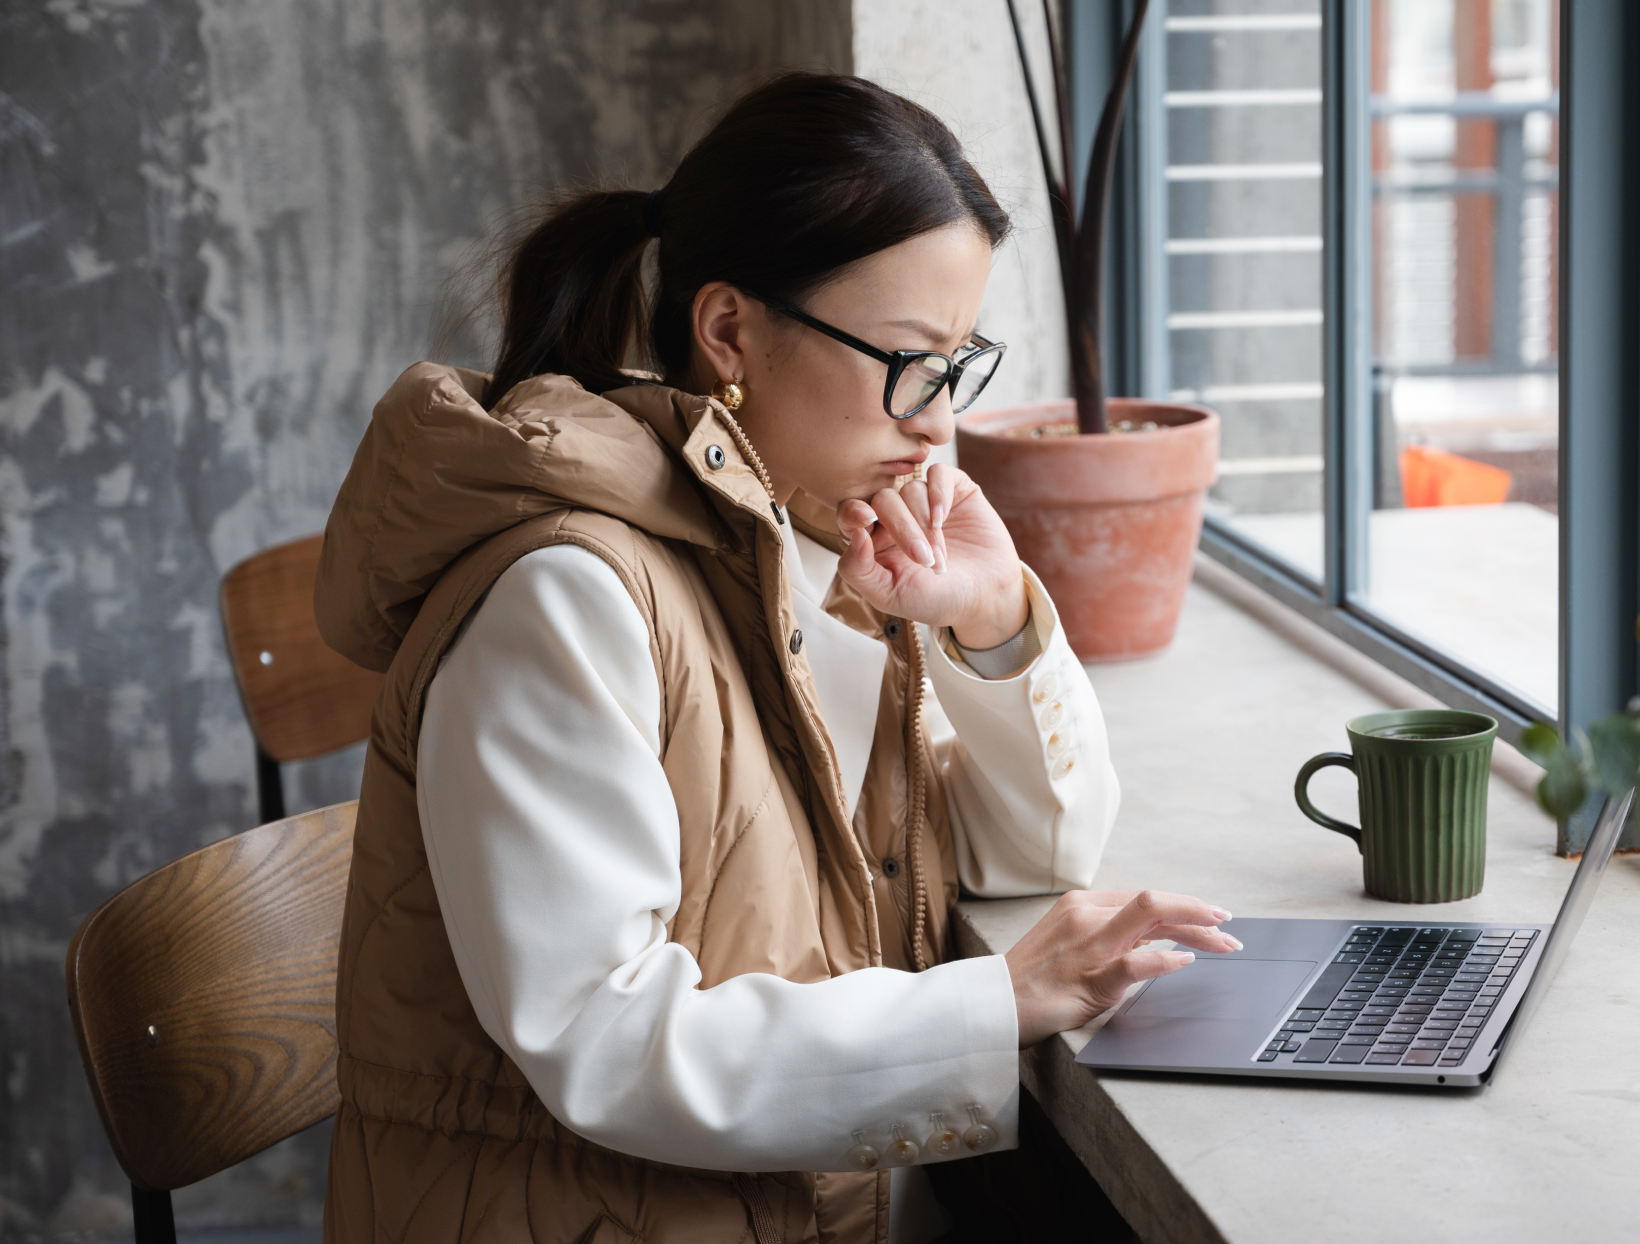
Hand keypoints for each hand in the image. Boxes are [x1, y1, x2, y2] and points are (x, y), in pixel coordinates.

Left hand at [835, 464, 1028, 648]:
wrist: (984, 599)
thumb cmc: (934, 600)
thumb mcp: (889, 595)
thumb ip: (858, 569)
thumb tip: (852, 533)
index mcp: (874, 538)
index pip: (851, 512)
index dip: (853, 511)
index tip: (865, 520)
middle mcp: (896, 516)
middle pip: (883, 500)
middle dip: (902, 529)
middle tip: (923, 559)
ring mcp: (925, 501)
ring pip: (911, 490)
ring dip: (925, 525)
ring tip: (941, 557)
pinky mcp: (954, 490)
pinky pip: (938, 474)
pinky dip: (938, 493)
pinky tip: (943, 518)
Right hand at [1005, 890, 1241, 1047]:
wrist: (995, 1005)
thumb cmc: (1033, 980)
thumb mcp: (1071, 943)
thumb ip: (1109, 936)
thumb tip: (1154, 938)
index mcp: (1082, 904)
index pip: (1145, 897)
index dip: (1184, 906)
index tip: (1212, 919)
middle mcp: (1087, 916)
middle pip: (1155, 902)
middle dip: (1199, 913)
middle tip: (1230, 929)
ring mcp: (1089, 945)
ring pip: (1151, 917)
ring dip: (1196, 930)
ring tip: (1223, 942)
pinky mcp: (1090, 978)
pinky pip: (1136, 962)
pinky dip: (1167, 960)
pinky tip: (1187, 962)